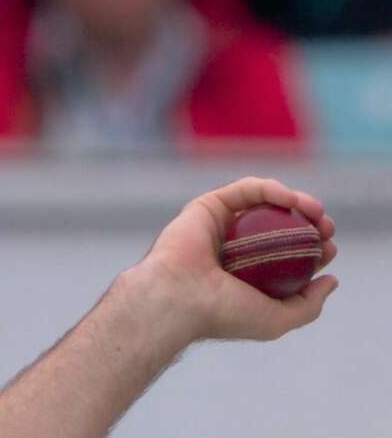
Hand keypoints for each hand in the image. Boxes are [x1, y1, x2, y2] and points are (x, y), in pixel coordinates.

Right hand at [131, 177, 337, 340]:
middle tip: (326, 228)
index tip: (329, 247)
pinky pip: (245, 190)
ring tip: (315, 211)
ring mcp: (220, 225)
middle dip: (309, 222)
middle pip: (279, 225)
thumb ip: (308, 306)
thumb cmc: (223, 313)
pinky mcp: (208, 205)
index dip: (313, 247)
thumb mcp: (277, 320)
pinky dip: (271, 189)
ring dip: (296, 201)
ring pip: (265, 204)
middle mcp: (233, 247)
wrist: (178, 297)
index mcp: (246, 273)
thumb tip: (331, 281)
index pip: (286, 254)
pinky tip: (291, 200)